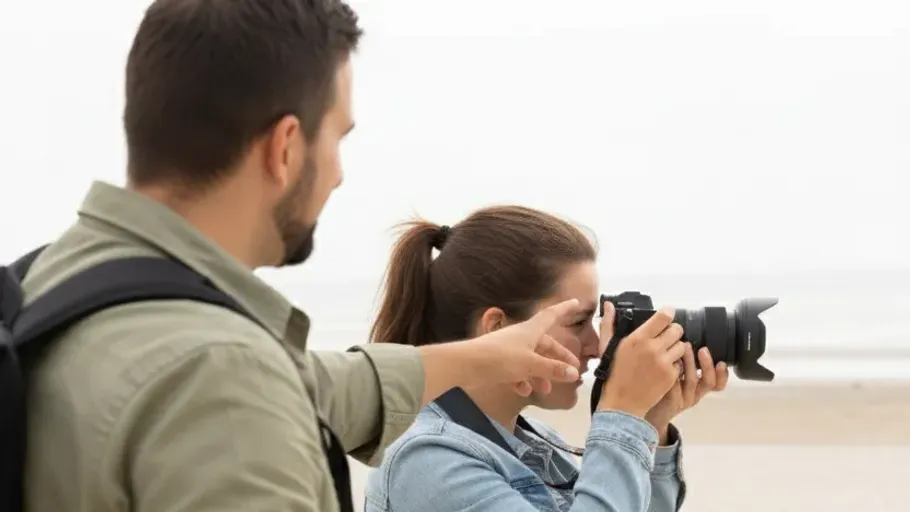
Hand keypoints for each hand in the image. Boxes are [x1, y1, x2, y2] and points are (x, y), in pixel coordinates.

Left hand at [473, 299, 582, 395]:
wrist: (466, 364)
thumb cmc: (501, 358)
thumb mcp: (531, 365)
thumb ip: (552, 369)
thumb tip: (574, 372)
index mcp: (530, 330)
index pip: (551, 315)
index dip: (564, 308)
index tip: (577, 302)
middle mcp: (520, 337)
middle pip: (545, 345)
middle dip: (558, 358)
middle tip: (572, 371)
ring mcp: (508, 350)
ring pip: (530, 361)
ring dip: (540, 375)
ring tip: (546, 390)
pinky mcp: (497, 362)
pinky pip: (515, 371)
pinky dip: (521, 380)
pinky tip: (523, 391)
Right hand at [596, 302, 686, 417]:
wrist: (622, 403)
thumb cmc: (613, 373)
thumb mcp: (607, 347)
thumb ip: (608, 323)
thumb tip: (609, 304)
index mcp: (638, 338)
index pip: (664, 317)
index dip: (668, 313)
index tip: (666, 315)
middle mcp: (653, 348)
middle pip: (677, 329)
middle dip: (673, 331)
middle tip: (665, 337)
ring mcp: (664, 363)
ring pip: (682, 346)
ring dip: (675, 348)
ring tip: (665, 354)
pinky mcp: (671, 376)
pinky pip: (680, 363)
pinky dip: (675, 364)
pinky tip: (664, 368)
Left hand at [645, 344, 728, 442]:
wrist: (645, 410)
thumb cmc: (658, 386)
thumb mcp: (674, 374)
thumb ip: (681, 359)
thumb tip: (683, 336)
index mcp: (698, 387)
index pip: (717, 382)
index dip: (722, 374)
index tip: (722, 361)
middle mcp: (694, 394)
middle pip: (709, 381)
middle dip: (707, 364)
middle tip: (703, 349)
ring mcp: (683, 399)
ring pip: (692, 381)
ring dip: (690, 363)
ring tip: (683, 349)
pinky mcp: (671, 402)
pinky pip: (675, 387)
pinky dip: (673, 374)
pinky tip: (667, 363)